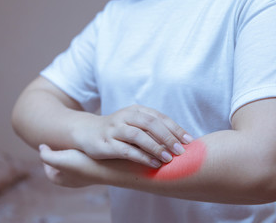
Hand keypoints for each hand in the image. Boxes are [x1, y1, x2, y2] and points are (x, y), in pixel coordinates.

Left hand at [40, 144, 99, 187]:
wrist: (112, 167)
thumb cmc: (84, 164)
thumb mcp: (59, 160)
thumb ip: (45, 155)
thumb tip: (42, 147)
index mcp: (60, 180)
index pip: (47, 167)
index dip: (46, 155)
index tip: (48, 144)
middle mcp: (72, 180)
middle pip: (60, 165)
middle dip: (59, 153)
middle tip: (61, 141)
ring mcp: (85, 175)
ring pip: (74, 161)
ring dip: (72, 151)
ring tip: (74, 141)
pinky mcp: (97, 168)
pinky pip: (86, 159)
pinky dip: (84, 152)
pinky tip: (87, 144)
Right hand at [76, 105, 192, 167]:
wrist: (87, 132)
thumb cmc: (118, 130)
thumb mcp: (134, 124)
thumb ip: (152, 129)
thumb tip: (180, 142)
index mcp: (135, 111)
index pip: (159, 117)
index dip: (175, 128)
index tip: (189, 141)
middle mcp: (125, 117)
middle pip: (150, 123)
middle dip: (168, 137)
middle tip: (181, 151)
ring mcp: (114, 130)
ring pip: (138, 136)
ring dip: (155, 147)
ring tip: (168, 158)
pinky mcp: (106, 144)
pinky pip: (126, 150)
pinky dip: (142, 157)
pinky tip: (153, 164)